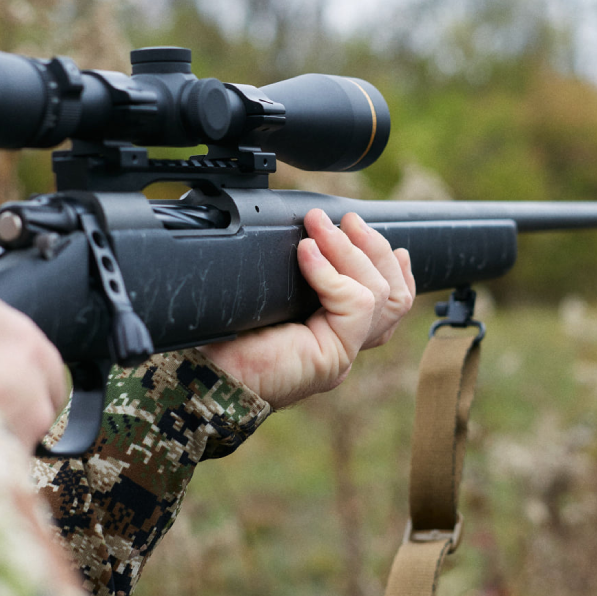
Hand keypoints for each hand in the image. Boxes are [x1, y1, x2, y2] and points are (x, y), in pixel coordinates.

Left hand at [199, 209, 414, 408]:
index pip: (386, 306)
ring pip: (379, 294)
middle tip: (345, 220)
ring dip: (350, 250)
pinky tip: (306, 253)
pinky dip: (331, 271)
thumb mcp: (267, 297)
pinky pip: (355, 303)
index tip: (381, 238)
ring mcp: (342, 353)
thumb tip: (307, 235)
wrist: (204, 375)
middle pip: (393, 297)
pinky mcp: (333, 356)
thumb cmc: (223, 340)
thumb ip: (293, 275)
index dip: (393, 270)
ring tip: (319, 226)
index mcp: (329, 333)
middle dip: (373, 249)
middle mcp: (342, 346)